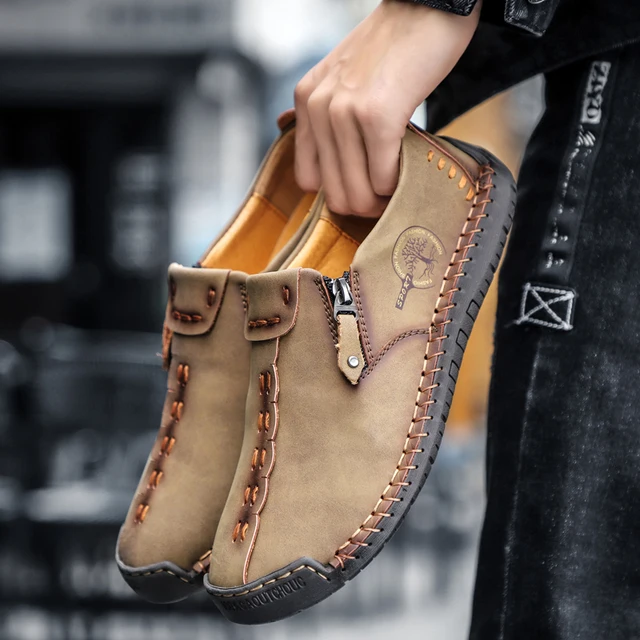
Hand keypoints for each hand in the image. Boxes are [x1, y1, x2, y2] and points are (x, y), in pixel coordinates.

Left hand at [294, 0, 480, 216]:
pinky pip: (383, 179)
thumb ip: (332, 119)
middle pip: (333, 195)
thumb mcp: (344, 80)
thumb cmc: (394, 48)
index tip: (364, 185)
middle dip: (363, 205)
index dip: (338, 191)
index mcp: (306, 101)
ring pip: (357, 194)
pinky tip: (409, 167)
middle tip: (387, 196)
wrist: (427, 5)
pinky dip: (399, 184)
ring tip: (399, 186)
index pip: (308, 180)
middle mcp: (318, 108)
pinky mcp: (377, 116)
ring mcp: (345, 112)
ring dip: (382, 201)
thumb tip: (340, 169)